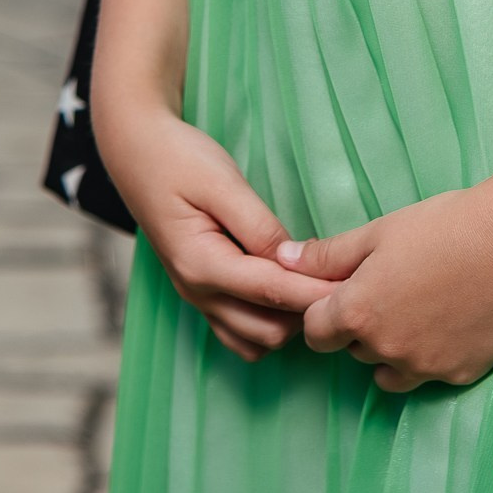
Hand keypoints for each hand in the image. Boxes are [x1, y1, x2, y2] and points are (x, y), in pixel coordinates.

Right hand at [99, 103, 355, 362]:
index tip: (356, 287)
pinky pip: (239, 332)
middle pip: (269, 329)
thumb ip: (258, 225)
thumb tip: (293, 259)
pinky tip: (286, 294)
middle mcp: (197, 291)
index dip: (318, 293)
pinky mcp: (201, 292)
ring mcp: (197, 296)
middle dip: (307, 311)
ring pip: (255, 340)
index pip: (273, 292)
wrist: (137, 152)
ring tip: (317, 284)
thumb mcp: (221, 182)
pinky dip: (267, 324)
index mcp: (201, 264)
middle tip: (342, 279)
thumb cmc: (179, 159)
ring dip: (288, 322)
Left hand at [280, 184, 492, 392]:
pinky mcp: (460, 375)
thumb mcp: (378, 232)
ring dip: (393, 349)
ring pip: (390, 372)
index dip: (325, 310)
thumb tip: (282, 259)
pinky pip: (431, 374)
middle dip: (362, 325)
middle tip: (394, 286)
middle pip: (354, 349)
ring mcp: (424, 368)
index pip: (315, 332)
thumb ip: (326, 255)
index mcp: (357, 314)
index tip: (347, 289)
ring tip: (421, 305)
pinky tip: (453, 317)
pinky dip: (433, 354)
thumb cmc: (444, 225)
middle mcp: (385, 350)